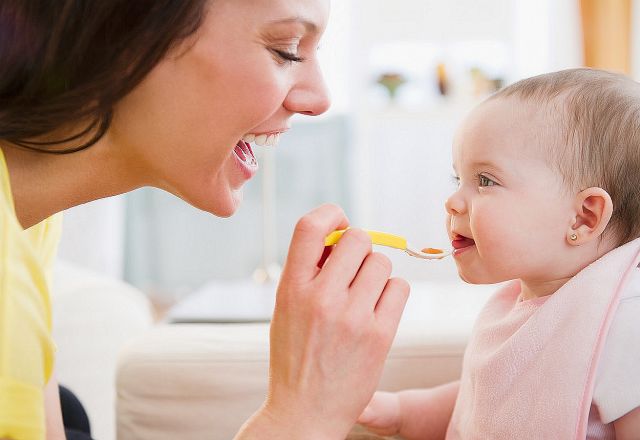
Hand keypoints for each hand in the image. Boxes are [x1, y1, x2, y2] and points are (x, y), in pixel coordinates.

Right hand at [239, 204, 409, 438]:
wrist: (305, 413)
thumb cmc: (295, 357)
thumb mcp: (285, 310)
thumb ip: (307, 271)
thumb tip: (340, 235)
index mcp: (291, 288)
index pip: (310, 226)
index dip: (331, 215)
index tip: (340, 225)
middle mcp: (321, 298)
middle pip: (358, 238)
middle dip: (359, 248)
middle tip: (353, 268)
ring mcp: (352, 316)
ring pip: (382, 262)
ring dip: (376, 272)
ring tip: (364, 293)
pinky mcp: (379, 335)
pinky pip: (399, 287)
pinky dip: (391, 292)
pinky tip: (378, 308)